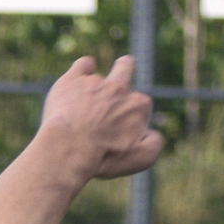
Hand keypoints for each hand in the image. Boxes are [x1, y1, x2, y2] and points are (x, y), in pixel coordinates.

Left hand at [41, 54, 162, 182]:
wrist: (70, 148)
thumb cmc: (103, 156)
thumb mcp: (139, 158)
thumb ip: (153, 145)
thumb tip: (152, 133)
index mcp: (138, 107)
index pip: (140, 107)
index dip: (131, 118)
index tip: (119, 132)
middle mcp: (119, 90)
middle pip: (126, 72)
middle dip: (123, 73)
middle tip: (115, 83)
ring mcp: (96, 83)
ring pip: (102, 71)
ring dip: (100, 78)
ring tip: (89, 95)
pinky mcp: (73, 80)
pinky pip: (82, 65)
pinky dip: (82, 70)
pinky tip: (77, 81)